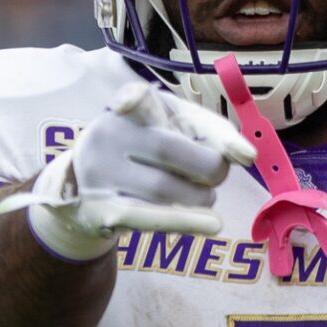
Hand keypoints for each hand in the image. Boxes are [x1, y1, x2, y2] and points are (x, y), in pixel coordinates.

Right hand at [0, 82, 256, 258]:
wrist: (79, 191)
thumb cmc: (141, 153)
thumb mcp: (172, 128)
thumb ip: (212, 133)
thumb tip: (247, 154)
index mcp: (127, 106)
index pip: (159, 102)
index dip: (197, 122)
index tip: (239, 148)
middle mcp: (106, 134)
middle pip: (168, 149)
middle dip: (207, 167)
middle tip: (217, 176)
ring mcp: (98, 173)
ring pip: (163, 188)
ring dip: (198, 197)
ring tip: (203, 197)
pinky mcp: (100, 209)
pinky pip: (148, 216)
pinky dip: (184, 221)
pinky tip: (213, 224)